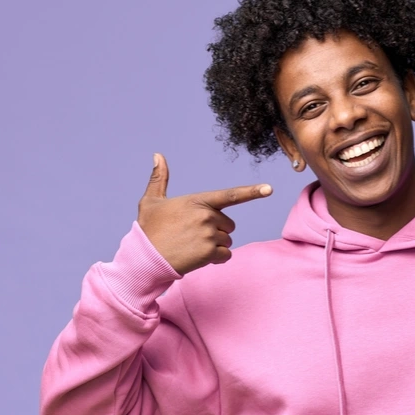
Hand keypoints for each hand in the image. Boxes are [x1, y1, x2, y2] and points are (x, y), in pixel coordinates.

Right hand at [138, 153, 271, 274]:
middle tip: (192, 235)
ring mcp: (209, 234)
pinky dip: (215, 258)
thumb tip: (158, 155)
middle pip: (228, 224)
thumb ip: (159, 178)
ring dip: (214, 245)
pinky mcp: (210, 253)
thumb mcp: (151, 201)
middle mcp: (206, 216)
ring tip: (191, 246)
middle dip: (215, 230)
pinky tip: (196, 257)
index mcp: (197, 201)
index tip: (269, 189)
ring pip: (227, 240)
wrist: (144, 258)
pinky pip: (225, 255)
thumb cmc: (149, 230)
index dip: (252, 192)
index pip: (230, 195)